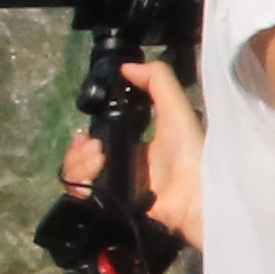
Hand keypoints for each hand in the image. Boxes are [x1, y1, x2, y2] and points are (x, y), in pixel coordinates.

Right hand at [60, 58, 206, 246]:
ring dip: (77, 159)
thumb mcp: (176, 107)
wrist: (197, 196)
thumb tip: (125, 66)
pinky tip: (93, 166)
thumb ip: (157, 80)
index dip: (89, 131)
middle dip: (78, 147)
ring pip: (78, 174)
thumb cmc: (190, 150)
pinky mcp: (109, 207)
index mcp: (136, 146)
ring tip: (95, 153)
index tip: (86, 124)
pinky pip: (80, 194)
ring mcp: (115, 189)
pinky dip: (79, 177)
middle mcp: (123, 167)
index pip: (100, 138)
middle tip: (88, 142)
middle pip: (84, 158)